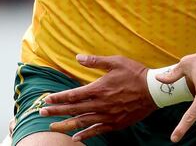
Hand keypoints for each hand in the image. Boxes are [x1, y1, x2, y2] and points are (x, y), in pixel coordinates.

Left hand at [40, 54, 156, 141]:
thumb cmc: (135, 73)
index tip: (46, 100)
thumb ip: (96, 61)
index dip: (59, 98)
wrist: (154, 91)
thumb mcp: (116, 62)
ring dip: (66, 124)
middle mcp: (101, 104)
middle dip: (56, 111)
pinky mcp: (116, 123)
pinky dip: (85, 134)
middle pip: (74, 109)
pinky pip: (97, 130)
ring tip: (52, 127)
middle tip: (41, 113)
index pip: (73, 95)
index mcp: (99, 88)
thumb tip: (78, 57)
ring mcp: (108, 115)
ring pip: (82, 122)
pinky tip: (76, 137)